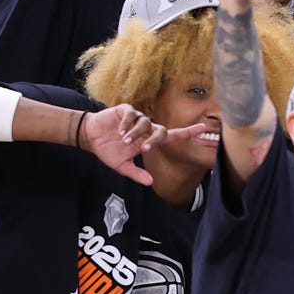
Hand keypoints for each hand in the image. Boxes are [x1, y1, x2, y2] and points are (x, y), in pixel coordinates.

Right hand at [81, 105, 205, 184]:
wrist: (91, 137)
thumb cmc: (108, 150)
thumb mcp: (122, 166)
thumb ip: (136, 173)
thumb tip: (151, 183)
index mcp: (148, 140)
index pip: (172, 136)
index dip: (187, 132)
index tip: (203, 128)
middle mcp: (146, 128)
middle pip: (161, 130)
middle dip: (155, 138)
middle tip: (144, 148)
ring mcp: (136, 118)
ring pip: (145, 122)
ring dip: (136, 132)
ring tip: (124, 140)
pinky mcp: (125, 110)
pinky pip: (131, 114)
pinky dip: (127, 123)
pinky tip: (119, 130)